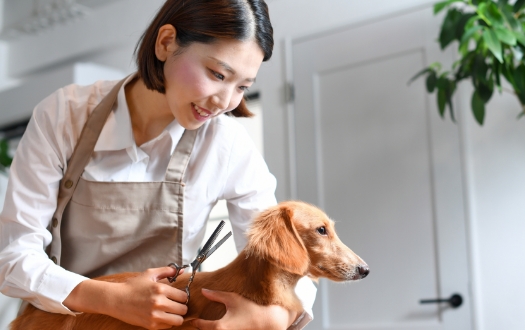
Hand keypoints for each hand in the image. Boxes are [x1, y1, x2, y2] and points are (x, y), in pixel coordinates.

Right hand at [64, 267, 187, 328]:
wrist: (116, 299)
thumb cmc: (132, 286)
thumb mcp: (149, 274)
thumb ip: (167, 271)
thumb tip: (182, 271)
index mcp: (160, 289)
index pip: (183, 296)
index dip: (182, 296)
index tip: (178, 296)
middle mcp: (159, 303)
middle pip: (183, 309)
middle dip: (181, 307)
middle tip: (176, 304)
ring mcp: (155, 315)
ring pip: (178, 320)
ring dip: (177, 316)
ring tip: (171, 312)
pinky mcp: (150, 325)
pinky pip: (168, 326)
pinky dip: (168, 322)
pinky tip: (162, 316)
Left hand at [190, 289, 296, 329]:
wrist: (269, 321)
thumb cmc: (251, 309)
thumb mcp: (232, 299)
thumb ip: (216, 295)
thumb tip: (203, 291)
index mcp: (220, 326)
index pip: (200, 326)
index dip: (195, 321)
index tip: (193, 319)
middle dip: (202, 328)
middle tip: (199, 323)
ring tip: (209, 326)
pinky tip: (221, 327)